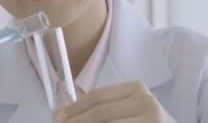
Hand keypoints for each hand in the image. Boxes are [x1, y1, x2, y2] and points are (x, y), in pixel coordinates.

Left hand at [53, 82, 175, 122]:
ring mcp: (153, 120)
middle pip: (101, 112)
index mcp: (136, 88)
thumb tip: (59, 114)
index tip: (57, 117)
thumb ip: (100, 107)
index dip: (74, 108)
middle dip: (77, 121)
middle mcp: (146, 102)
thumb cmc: (145, 120)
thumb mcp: (127, 108)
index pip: (97, 96)